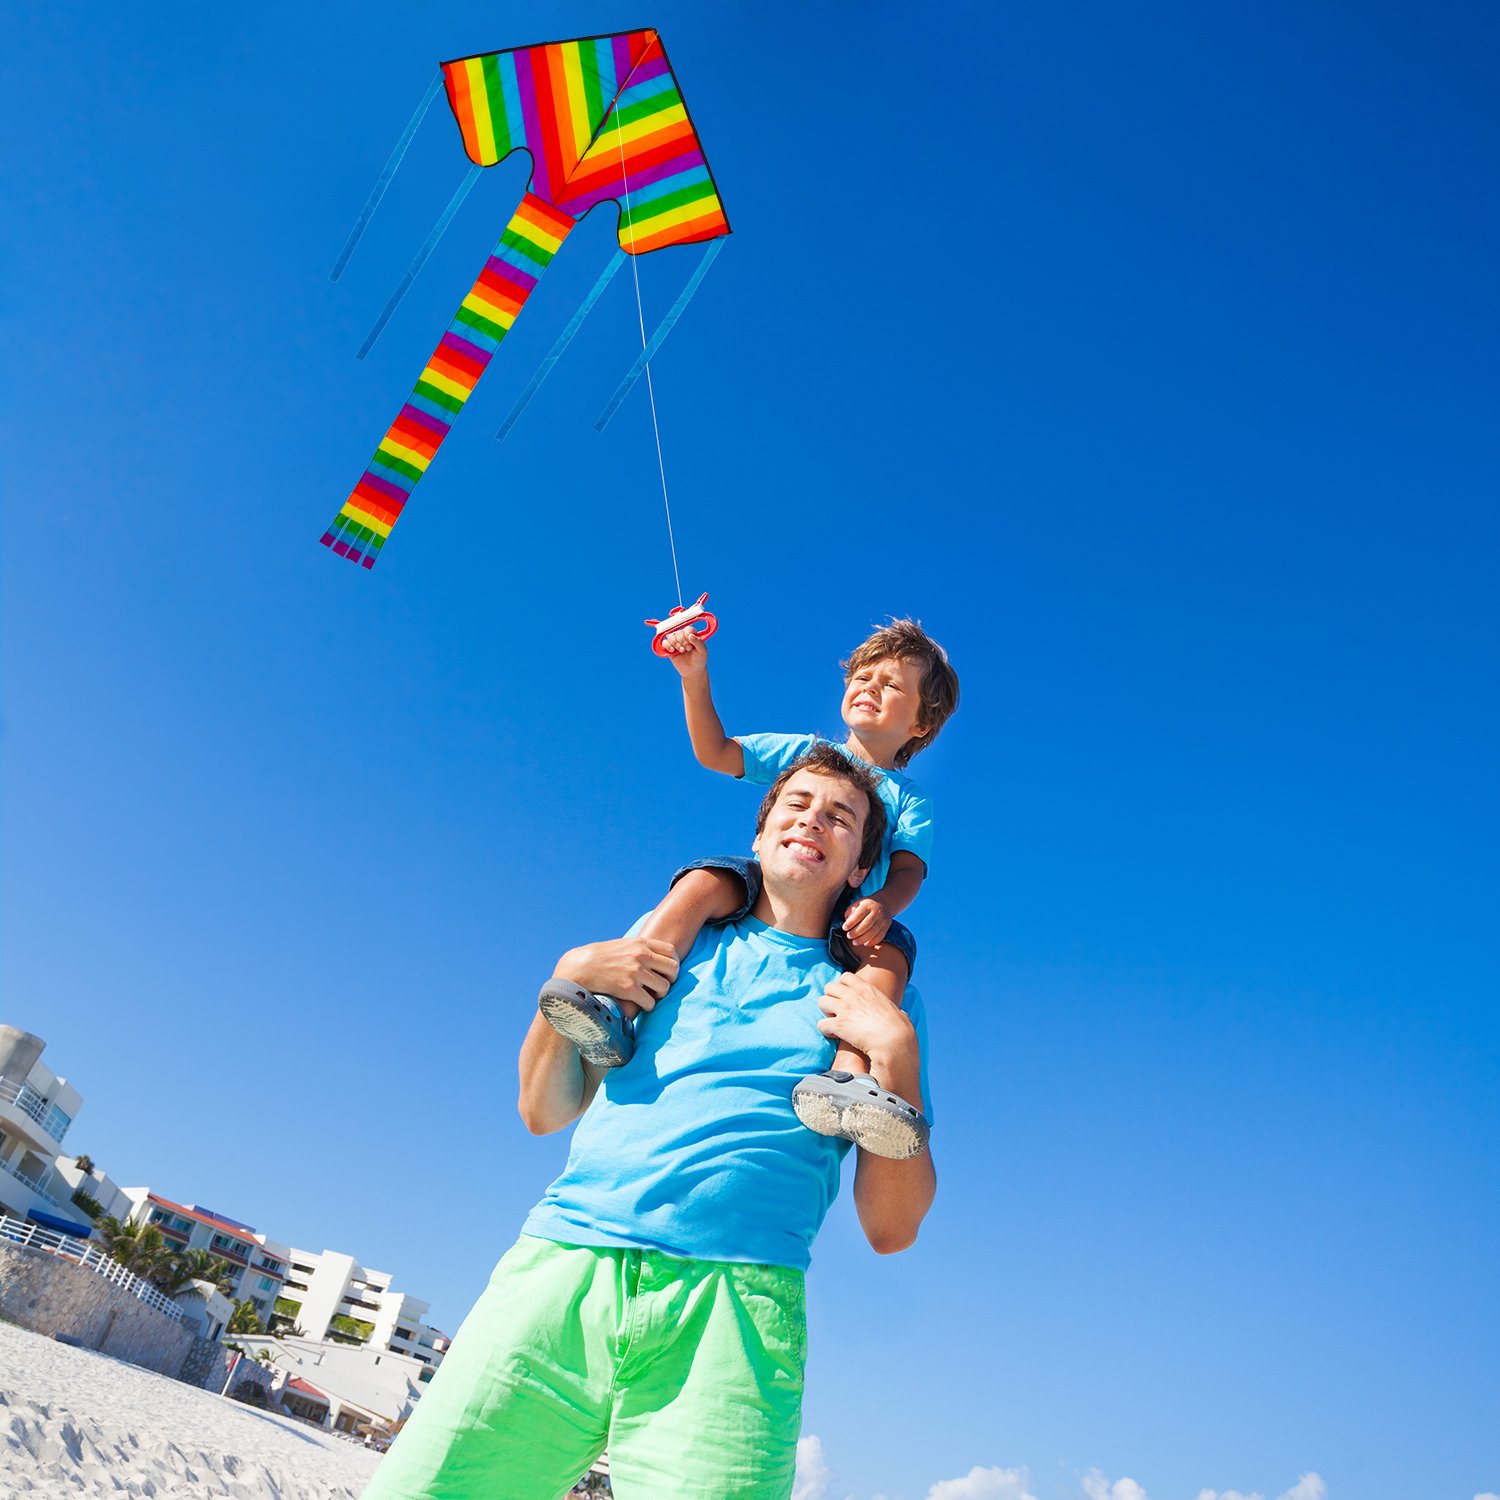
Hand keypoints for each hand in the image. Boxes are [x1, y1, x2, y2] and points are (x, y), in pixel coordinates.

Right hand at [554, 938, 678, 1011]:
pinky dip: (648, 1006)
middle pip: (673, 969)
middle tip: (659, 986)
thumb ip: (639, 948)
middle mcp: (641, 955)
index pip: (671, 951)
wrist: (578, 968)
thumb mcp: (622, 945)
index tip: (666, 972)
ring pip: (665, 987)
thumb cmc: (599, 958)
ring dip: (659, 995)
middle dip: (670, 980)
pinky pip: (651, 1002)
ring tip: (649, 996)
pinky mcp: (628, 989)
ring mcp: (635, 972)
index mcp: (640, 943)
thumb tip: (656, 955)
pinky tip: (640, 1004)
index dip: (672, 964)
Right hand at [660, 627, 708, 678]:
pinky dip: (667, 645)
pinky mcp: (670, 648)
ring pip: (671, 637)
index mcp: (692, 635)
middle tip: (688, 649)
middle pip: (679, 633)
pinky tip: (672, 651)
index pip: (688, 629)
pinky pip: (664, 643)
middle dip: (682, 641)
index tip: (691, 643)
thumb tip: (690, 635)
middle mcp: (683, 637)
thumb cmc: (699, 659)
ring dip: (676, 644)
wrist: (693, 670)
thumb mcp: (703, 651)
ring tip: (681, 651)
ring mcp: (676, 642)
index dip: (687, 635)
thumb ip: (698, 642)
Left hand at [815, 971, 914, 1069]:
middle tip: (838, 1012)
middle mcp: (853, 995)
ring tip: (835, 1022)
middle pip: (829, 987)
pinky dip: (825, 1030)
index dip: (843, 988)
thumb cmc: (900, 1030)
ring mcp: (845, 1009)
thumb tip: (901, 1015)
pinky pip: (821, 1024)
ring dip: (826, 1012)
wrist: (894, 1043)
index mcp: (868, 989)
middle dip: (831, 999)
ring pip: (821, 1002)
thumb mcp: (899, 1012)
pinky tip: (834, 1035)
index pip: (846, 977)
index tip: (847, 999)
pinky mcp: (839, 1025)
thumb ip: (893, 1010)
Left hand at [842, 896, 891, 947]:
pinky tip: (865, 944)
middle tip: (849, 936)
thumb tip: (847, 922)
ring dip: (863, 939)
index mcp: (868, 904)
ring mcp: (883, 919)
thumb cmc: (866, 905)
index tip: (844, 928)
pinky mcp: (886, 926)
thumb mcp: (857, 903)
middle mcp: (877, 911)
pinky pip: (880, 936)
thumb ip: (850, 911)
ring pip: (873, 932)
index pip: (859, 915)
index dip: (851, 922)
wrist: (884, 903)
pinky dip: (872, 942)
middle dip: (856, 932)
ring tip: (855, 942)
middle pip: (866, 924)